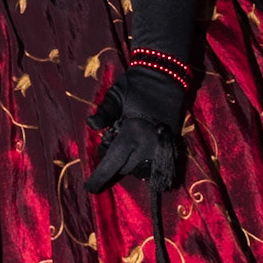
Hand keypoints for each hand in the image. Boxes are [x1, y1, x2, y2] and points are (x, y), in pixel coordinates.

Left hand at [84, 73, 184, 194]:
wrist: (167, 74)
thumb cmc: (137, 84)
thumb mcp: (115, 95)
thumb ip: (104, 113)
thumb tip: (91, 126)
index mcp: (132, 133)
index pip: (112, 163)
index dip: (99, 178)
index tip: (89, 188)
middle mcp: (149, 145)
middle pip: (124, 169)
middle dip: (113, 162)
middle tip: (111, 139)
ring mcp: (163, 147)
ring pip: (140, 170)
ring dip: (130, 163)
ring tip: (126, 142)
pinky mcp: (172, 144)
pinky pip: (157, 165)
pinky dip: (145, 163)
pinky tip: (139, 151)